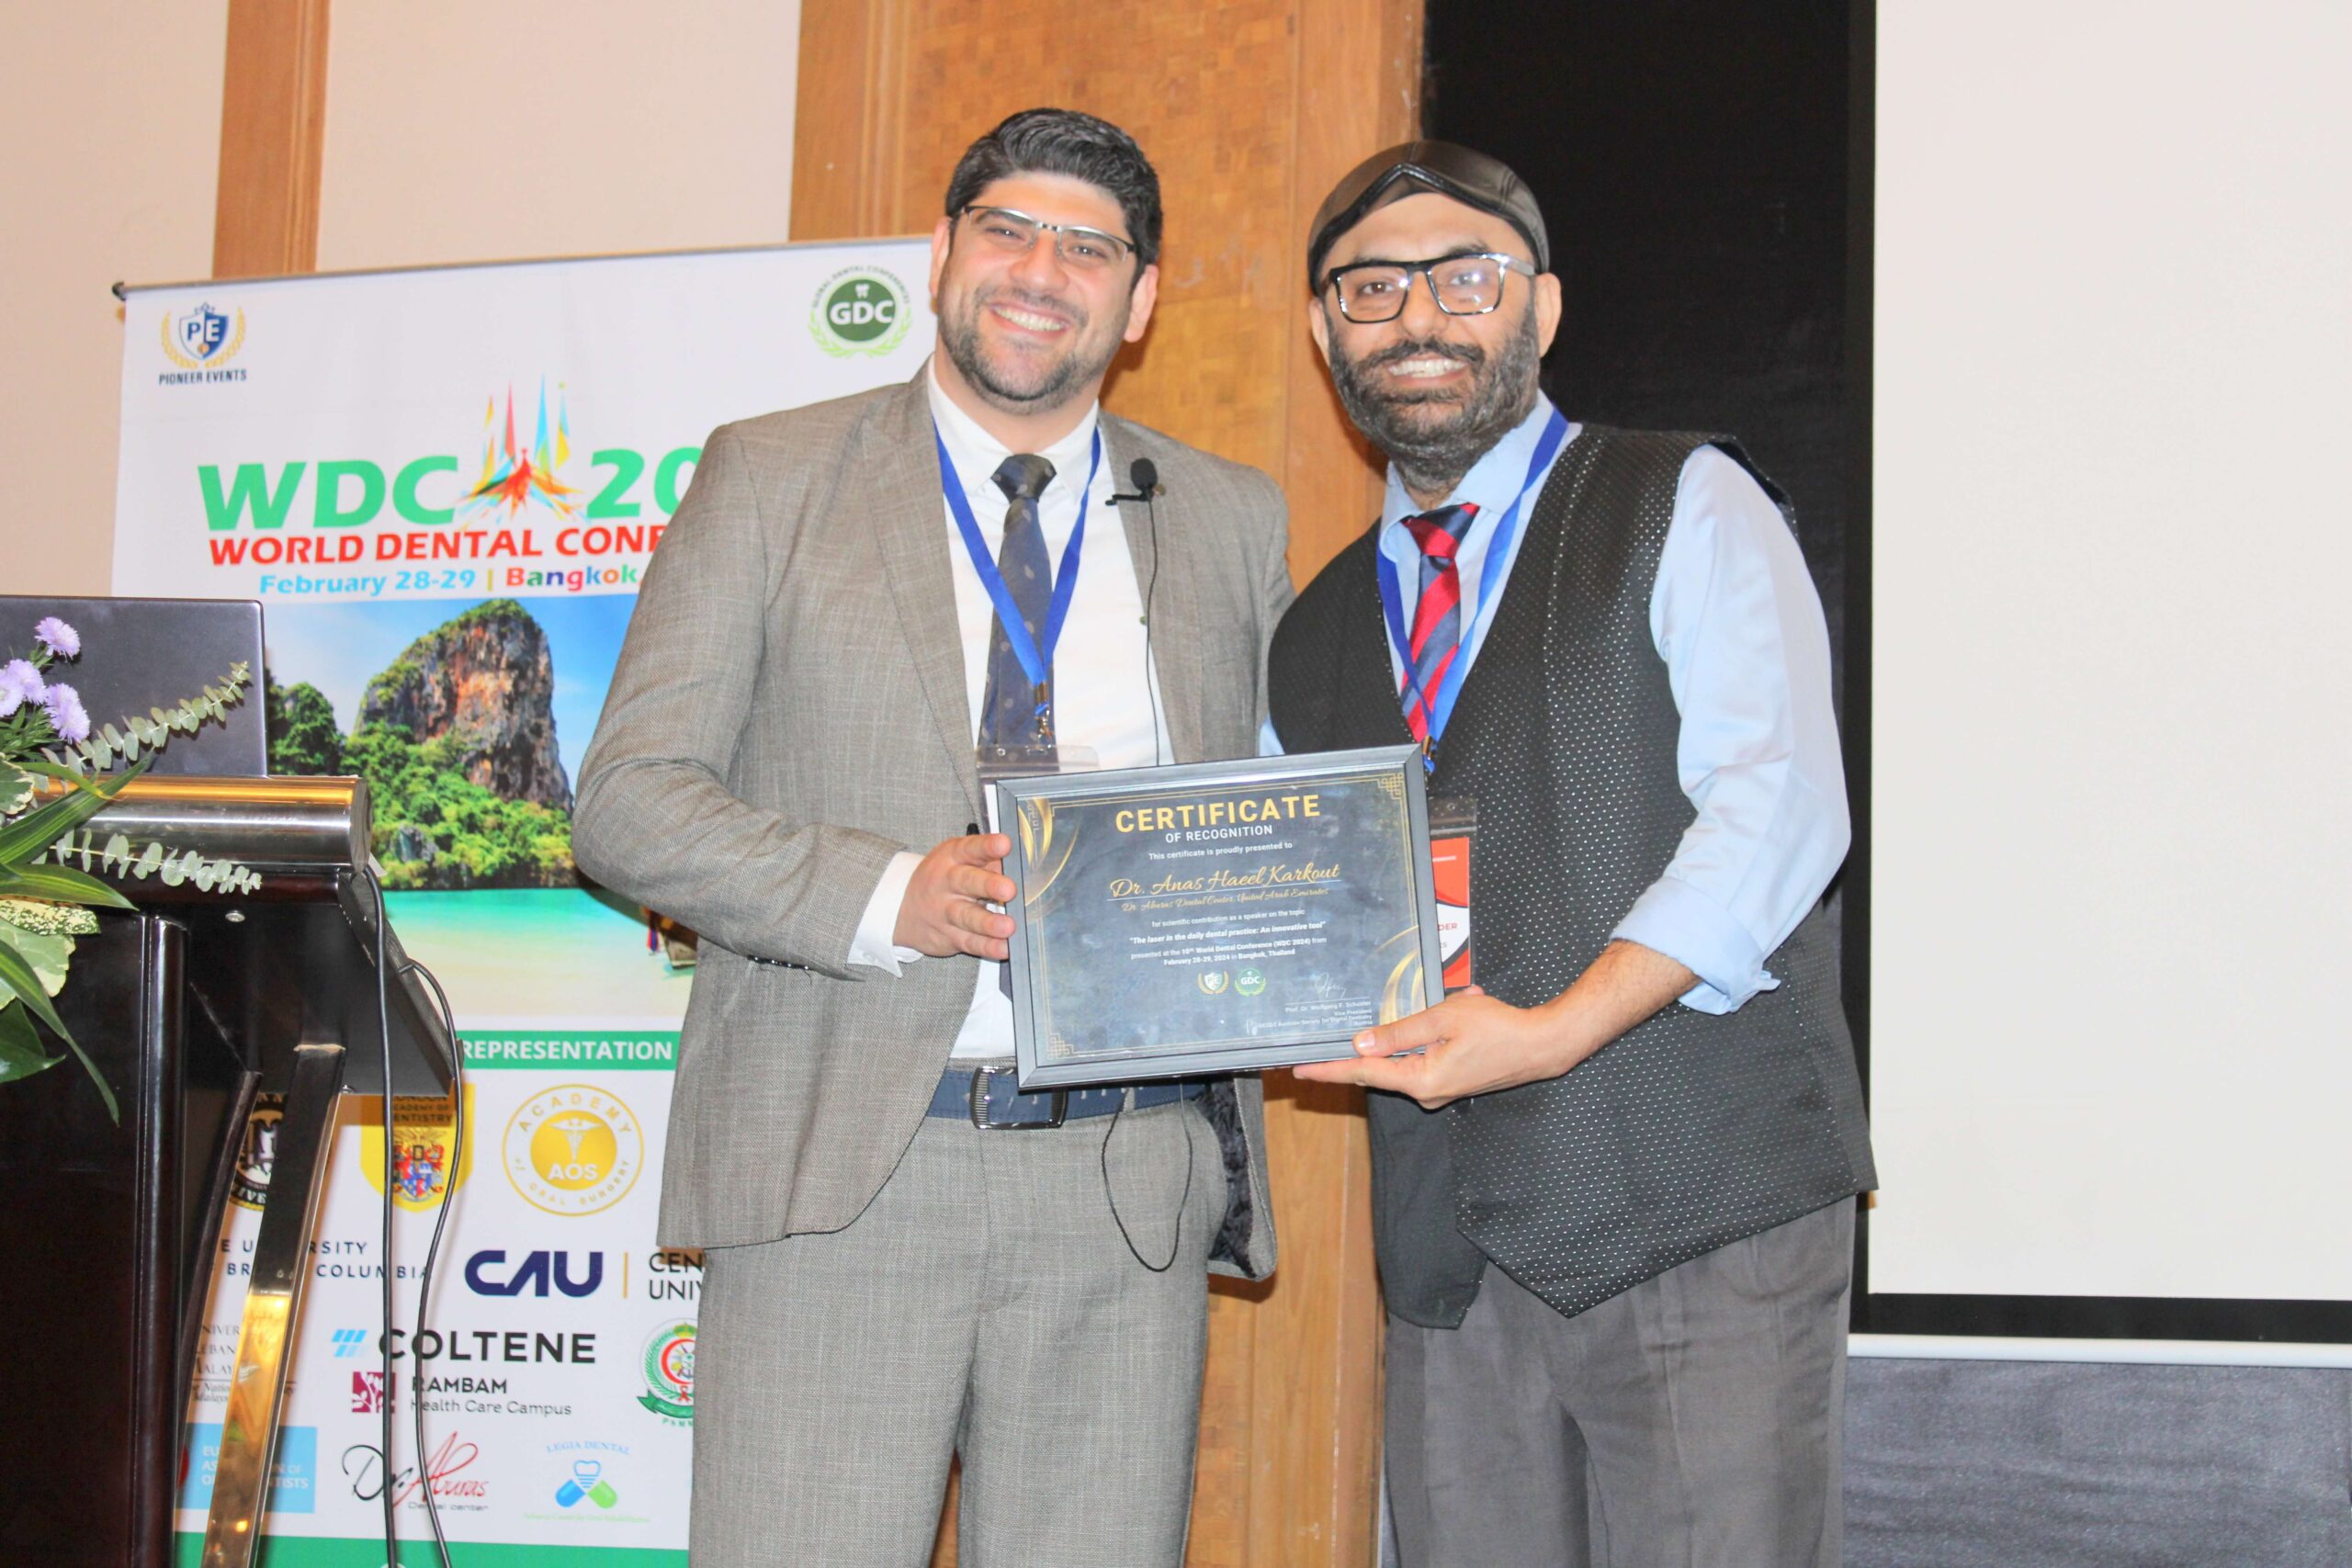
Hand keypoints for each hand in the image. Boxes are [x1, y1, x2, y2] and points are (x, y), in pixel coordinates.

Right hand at [893, 833, 1016, 958]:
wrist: (902, 908)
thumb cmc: (943, 879)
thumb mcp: (958, 860)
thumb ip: (989, 860)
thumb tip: (1020, 863)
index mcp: (953, 857)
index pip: (970, 848)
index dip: (987, 846)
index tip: (1005, 844)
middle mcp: (947, 882)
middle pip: (967, 882)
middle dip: (989, 885)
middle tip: (1009, 890)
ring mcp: (946, 911)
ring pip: (968, 916)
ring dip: (988, 923)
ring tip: (1008, 927)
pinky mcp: (949, 936)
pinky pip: (970, 942)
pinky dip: (987, 946)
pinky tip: (1004, 948)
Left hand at [1291, 986, 1576, 1108]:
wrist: (1543, 1046)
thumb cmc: (1499, 1029)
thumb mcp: (1444, 1019)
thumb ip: (1400, 1032)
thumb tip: (1361, 1043)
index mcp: (1422, 1080)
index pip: (1364, 1073)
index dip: (1330, 1069)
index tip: (1300, 1070)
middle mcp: (1428, 1092)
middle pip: (1382, 1068)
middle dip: (1369, 1045)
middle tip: (1332, 1039)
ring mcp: (1441, 1090)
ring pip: (1409, 1057)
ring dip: (1420, 1028)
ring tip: (1457, 1004)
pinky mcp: (1453, 1082)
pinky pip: (1429, 1057)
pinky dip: (1437, 1034)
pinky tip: (1464, 1010)